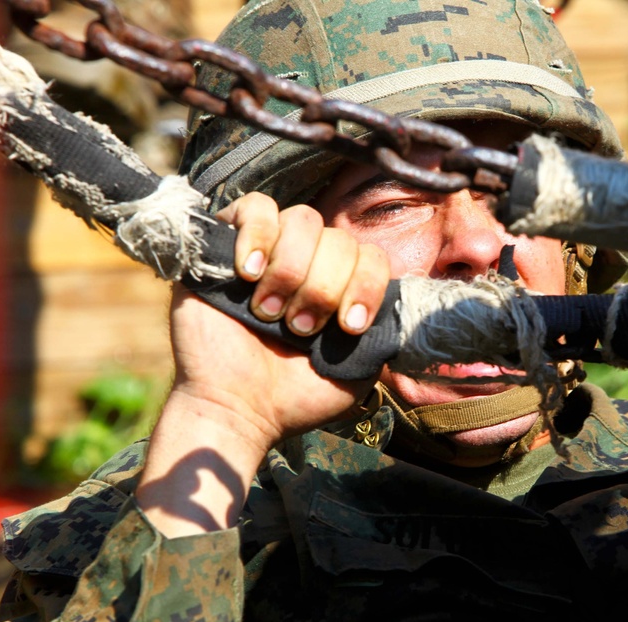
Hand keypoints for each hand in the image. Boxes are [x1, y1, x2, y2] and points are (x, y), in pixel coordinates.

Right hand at [137, 193, 390, 536]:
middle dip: (324, 288)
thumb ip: (381, 337)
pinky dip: (257, 235)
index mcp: (340, 288)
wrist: (236, 409)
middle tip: (300, 328)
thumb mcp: (356, 373)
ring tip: (269, 312)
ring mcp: (268, 249)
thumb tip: (403, 311)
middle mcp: (308, 263)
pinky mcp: (225, 242)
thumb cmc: (293, 397)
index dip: (365, 287)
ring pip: (303, 220)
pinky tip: (249, 273)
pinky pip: (254, 206)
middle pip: (339, 239)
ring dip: (291, 270)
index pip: (372, 257)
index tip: (348, 327)